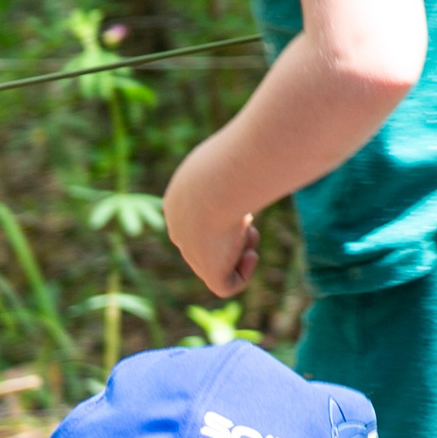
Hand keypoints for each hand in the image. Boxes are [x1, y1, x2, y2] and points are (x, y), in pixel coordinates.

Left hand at [163, 144, 261, 296]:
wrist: (217, 184)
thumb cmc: (225, 162)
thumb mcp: (228, 152)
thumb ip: (237, 160)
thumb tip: (258, 154)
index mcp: (177, 202)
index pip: (200, 218)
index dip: (225, 212)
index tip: (239, 198)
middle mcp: (179, 230)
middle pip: (209, 242)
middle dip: (232, 231)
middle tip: (246, 215)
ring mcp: (191, 254)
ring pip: (218, 262)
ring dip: (240, 248)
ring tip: (248, 229)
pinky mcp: (208, 273)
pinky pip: (226, 285)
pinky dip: (243, 274)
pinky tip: (250, 254)